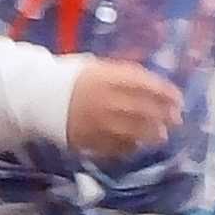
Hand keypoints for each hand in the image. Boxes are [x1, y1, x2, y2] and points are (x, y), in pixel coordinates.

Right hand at [58, 56, 183, 156]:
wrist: (37, 96)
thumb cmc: (71, 78)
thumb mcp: (97, 67)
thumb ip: (123, 74)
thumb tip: (152, 85)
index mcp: (107, 77)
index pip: (145, 84)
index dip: (165, 93)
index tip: (178, 99)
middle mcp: (105, 100)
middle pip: (143, 110)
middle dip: (164, 116)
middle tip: (176, 120)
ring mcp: (97, 122)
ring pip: (133, 131)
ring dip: (151, 134)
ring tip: (160, 136)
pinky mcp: (88, 140)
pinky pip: (115, 147)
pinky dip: (129, 147)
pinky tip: (136, 145)